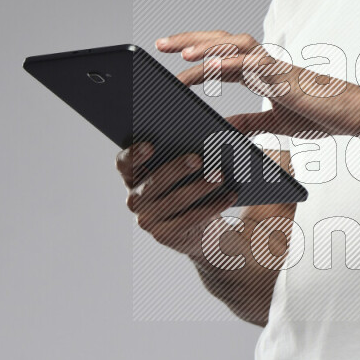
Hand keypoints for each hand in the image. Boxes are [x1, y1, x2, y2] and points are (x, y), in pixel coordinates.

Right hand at [116, 142, 238, 260]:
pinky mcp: (163, 235)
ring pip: (174, 200)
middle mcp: (135, 198)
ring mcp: (146, 219)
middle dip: (176, 168)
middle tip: (199, 159)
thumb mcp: (194, 166)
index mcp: (134, 175)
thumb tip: (235, 124)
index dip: (134, 154)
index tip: (152, 145)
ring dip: (199, 187)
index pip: (124, 163)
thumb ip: (200, 144)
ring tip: (220, 176)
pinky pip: (189, 219)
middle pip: (153, 181)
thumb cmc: (196, 186)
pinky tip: (230, 196)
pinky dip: (212, 206)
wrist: (203, 230)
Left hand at [155, 29, 359, 138]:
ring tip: (179, 52)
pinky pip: (252, 63)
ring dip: (205, 47)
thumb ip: (249, 123)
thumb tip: (223, 127)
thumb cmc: (322, 115)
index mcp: (261, 73)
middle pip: (220, 42)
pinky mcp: (283, 76)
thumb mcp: (276, 122)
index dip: (195, 56)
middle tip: (160, 44)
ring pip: (233, 46)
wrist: (352, 114)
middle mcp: (264, 64)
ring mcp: (274, 66)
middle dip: (189, 41)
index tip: (170, 58)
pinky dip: (229, 62)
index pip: (220, 57)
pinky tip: (210, 65)